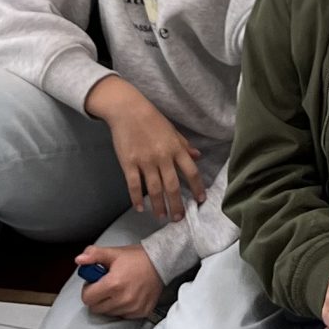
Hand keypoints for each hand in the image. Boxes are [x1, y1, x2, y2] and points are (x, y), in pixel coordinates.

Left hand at [76, 242, 162, 318]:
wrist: (161, 262)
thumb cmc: (136, 258)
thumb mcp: (113, 253)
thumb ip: (94, 255)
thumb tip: (78, 260)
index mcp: (113, 284)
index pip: (87, 298)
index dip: (88, 289)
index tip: (94, 283)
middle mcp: (123, 299)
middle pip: (96, 308)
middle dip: (97, 298)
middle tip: (105, 285)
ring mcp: (133, 308)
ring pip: (109, 313)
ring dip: (109, 303)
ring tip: (118, 289)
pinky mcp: (141, 312)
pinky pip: (123, 315)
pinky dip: (121, 307)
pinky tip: (128, 295)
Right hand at [87, 77, 202, 220]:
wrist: (127, 110)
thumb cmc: (151, 119)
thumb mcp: (172, 130)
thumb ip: (184, 145)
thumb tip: (197, 156)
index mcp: (175, 148)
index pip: (191, 172)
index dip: (197, 187)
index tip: (200, 200)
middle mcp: (162, 157)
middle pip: (172, 186)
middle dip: (176, 204)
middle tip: (178, 218)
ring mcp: (145, 161)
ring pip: (154, 190)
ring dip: (158, 206)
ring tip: (161, 217)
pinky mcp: (128, 163)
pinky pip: (134, 185)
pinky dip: (136, 199)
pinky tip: (140, 208)